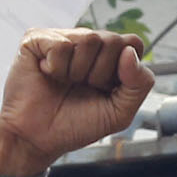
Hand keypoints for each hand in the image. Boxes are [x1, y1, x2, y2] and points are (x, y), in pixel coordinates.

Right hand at [0, 28, 151, 176]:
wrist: (37, 139)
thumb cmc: (75, 125)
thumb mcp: (119, 113)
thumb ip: (139, 84)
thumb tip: (130, 52)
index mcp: (108, 57)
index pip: (133, 43)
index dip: (124, 69)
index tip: (106, 89)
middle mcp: (87, 43)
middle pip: (114, 40)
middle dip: (101, 73)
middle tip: (82, 87)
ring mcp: (62, 38)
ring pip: (89, 39)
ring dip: (77, 71)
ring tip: (64, 82)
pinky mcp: (37, 39)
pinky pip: (61, 45)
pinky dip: (56, 68)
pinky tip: (46, 74)